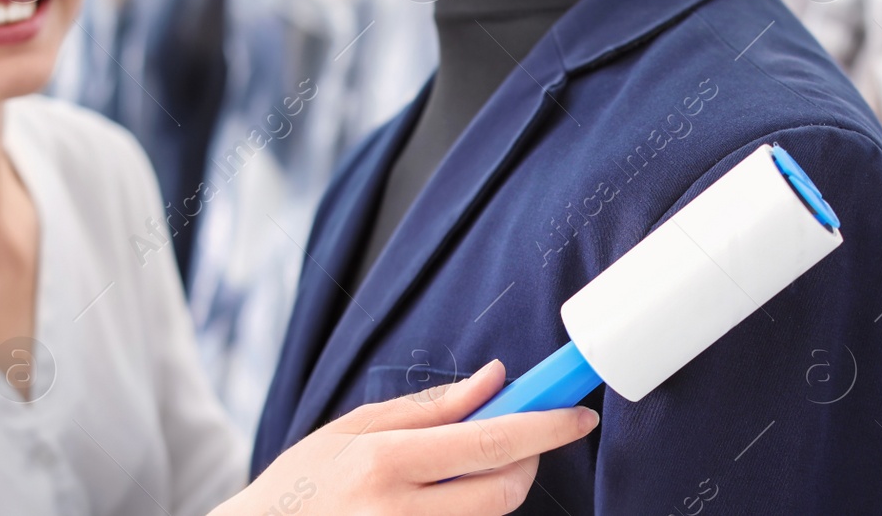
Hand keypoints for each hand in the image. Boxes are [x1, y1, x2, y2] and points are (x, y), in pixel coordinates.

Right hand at [212, 360, 598, 515]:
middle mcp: (398, 512)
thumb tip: (495, 379)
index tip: (578, 415)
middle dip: (527, 463)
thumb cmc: (302, 485)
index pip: (491, 443)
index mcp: (385, 462)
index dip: (545, 427)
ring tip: (452, 478)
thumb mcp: (353, 430)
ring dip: (493, 492)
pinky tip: (438, 503)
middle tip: (517, 444)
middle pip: (503, 492)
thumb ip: (429, 407)